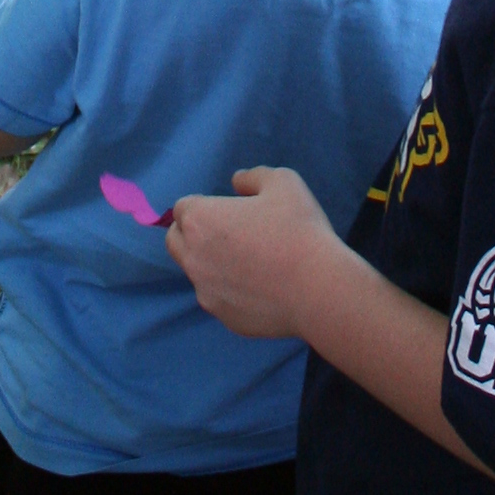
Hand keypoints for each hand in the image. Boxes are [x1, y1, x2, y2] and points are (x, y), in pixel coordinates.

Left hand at [167, 165, 339, 340]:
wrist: (318, 289)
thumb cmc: (297, 229)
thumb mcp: (282, 183)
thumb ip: (253, 177)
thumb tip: (237, 181)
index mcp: (199, 221)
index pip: (182, 208)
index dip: (204, 205)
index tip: (228, 210)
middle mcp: (193, 258)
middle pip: (176, 241)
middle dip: (192, 234)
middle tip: (228, 232)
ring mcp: (206, 292)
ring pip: (198, 273)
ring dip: (212, 263)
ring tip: (252, 261)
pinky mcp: (224, 317)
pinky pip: (220, 298)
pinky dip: (232, 291)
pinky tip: (263, 287)